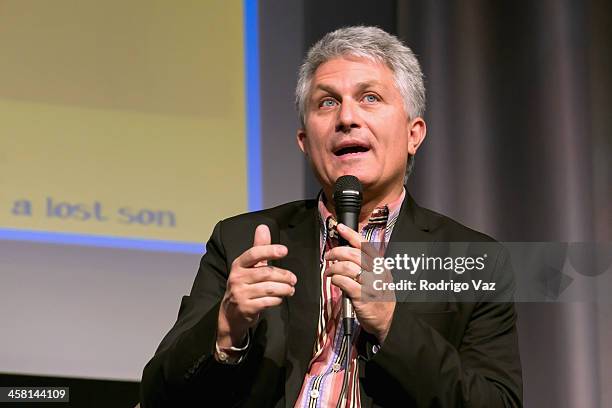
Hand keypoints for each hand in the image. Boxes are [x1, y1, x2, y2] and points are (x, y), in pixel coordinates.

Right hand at [217, 224, 295, 347]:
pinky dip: (277, 300)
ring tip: (291, 289)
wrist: (230, 315)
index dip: (269, 250)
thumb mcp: (249, 267)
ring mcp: (240, 294)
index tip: (284, 251)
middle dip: (284, 276)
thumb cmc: (244, 286)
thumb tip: (263, 227)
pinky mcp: (245, 308)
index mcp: (238, 265)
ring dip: (284, 289)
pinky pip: (267, 302)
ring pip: (269, 288)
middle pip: (266, 273)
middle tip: (293, 279)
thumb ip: (259, 248)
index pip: (253, 254)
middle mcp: (237, 278)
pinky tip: (280, 299)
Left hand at [324, 223, 395, 342]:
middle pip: (353, 254)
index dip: (351, 234)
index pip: (365, 244)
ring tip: (329, 272)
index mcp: (381, 264)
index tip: (340, 228)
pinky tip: (334, 281)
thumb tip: (346, 252)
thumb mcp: (380, 277)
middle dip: (336, 252)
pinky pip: (344, 282)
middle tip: (329, 256)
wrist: (387, 320)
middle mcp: (378, 272)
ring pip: (346, 267)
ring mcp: (371, 284)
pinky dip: (336, 279)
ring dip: (333, 268)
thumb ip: (367, 265)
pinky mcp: (362, 296)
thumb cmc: (380, 297)